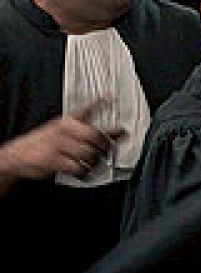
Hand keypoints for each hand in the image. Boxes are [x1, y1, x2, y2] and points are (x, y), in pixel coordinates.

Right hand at [0, 101, 121, 185]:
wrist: (17, 155)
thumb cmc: (43, 142)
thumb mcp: (59, 127)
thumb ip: (83, 123)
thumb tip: (108, 120)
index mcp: (66, 121)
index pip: (86, 109)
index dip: (99, 102)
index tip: (110, 98)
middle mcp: (63, 130)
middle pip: (94, 135)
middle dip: (105, 145)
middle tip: (107, 150)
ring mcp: (57, 145)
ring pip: (88, 153)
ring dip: (95, 162)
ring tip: (95, 164)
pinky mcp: (52, 160)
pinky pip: (76, 168)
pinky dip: (83, 173)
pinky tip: (84, 173)